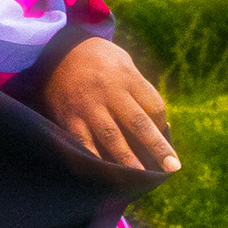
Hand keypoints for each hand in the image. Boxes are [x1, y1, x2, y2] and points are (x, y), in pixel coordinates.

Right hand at [45, 36, 177, 175]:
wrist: (55, 49)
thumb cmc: (98, 59)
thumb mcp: (123, 62)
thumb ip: (138, 89)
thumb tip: (158, 123)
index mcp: (127, 77)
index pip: (153, 106)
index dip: (162, 125)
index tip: (164, 137)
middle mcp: (109, 92)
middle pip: (138, 123)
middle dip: (157, 147)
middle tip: (172, 168)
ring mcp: (88, 107)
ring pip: (111, 137)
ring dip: (127, 160)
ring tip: (141, 178)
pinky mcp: (69, 118)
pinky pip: (83, 143)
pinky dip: (95, 160)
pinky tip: (105, 175)